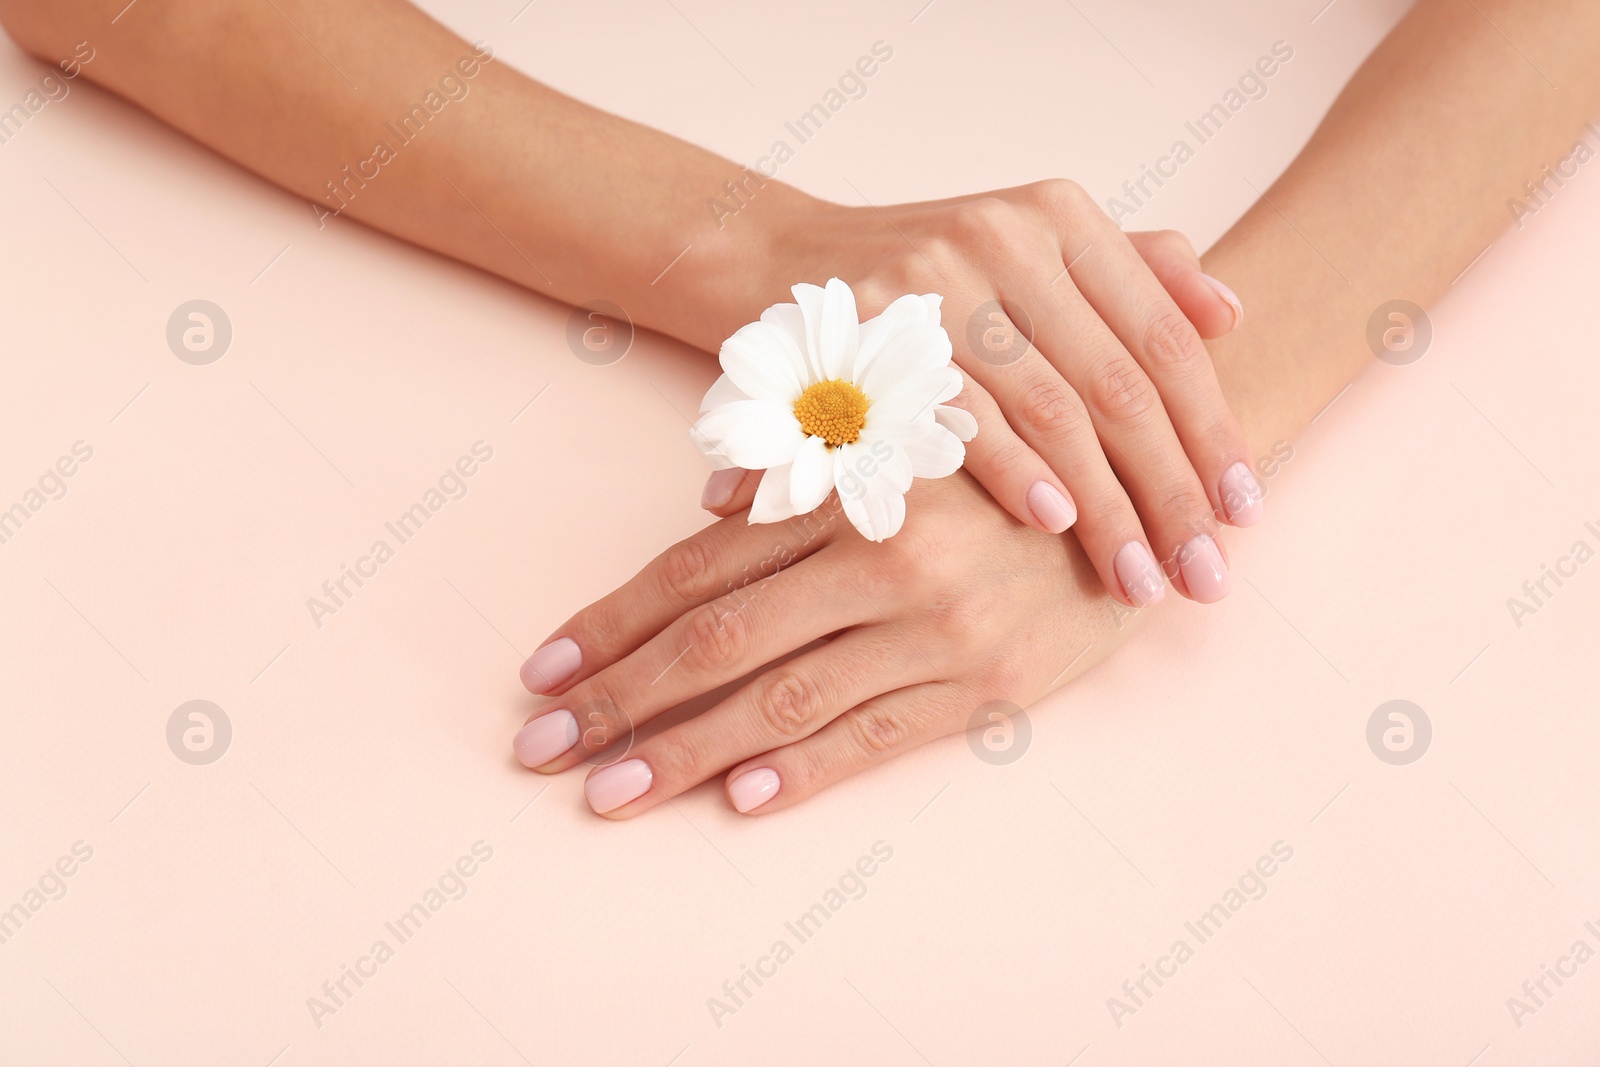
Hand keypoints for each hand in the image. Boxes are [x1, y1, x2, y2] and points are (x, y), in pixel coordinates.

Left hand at [511, 472, 1135, 816]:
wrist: (1154, 485)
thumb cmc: (1013, 451)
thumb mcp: (916, 429)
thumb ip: (811, 461)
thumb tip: (707, 498)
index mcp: (853, 484)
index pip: (701, 563)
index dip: (615, 618)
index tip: (543, 666)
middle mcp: (884, 554)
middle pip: (719, 638)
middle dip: (618, 697)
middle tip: (538, 746)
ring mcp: (936, 626)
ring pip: (782, 698)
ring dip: (683, 752)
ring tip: (606, 792)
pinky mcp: (988, 684)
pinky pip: (879, 735)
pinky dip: (804, 768)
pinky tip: (738, 798)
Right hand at [705, 183, 1258, 606]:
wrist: (778, 262)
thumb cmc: (927, 276)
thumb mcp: (1030, 248)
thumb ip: (1132, 270)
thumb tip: (1230, 314)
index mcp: (1061, 218)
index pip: (1164, 338)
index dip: (1214, 430)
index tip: (1246, 512)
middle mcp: (1007, 237)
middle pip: (1121, 384)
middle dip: (1172, 491)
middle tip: (1205, 574)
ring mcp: (938, 283)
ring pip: (1055, 413)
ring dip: (1107, 508)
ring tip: (1140, 580)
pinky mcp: (875, 332)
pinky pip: (965, 418)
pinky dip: (1017, 475)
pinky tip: (1057, 527)